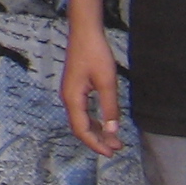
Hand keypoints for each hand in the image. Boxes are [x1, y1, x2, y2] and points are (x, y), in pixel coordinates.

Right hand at [62, 32, 125, 156]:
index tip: (111, 153)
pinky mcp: (75, 88)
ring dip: (97, 131)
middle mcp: (68, 98)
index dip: (95, 144)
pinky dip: (94, 120)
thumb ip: (110, 108)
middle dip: (98, 140)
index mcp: (73, 98)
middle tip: (116, 148)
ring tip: (114, 139)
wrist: (85, 31)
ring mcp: (71, 93)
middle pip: (80, 127)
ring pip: (81, 120)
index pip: (81, 129)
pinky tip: (105, 123)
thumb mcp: (107, 82)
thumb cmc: (95, 53)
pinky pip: (83, 111)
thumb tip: (113, 131)